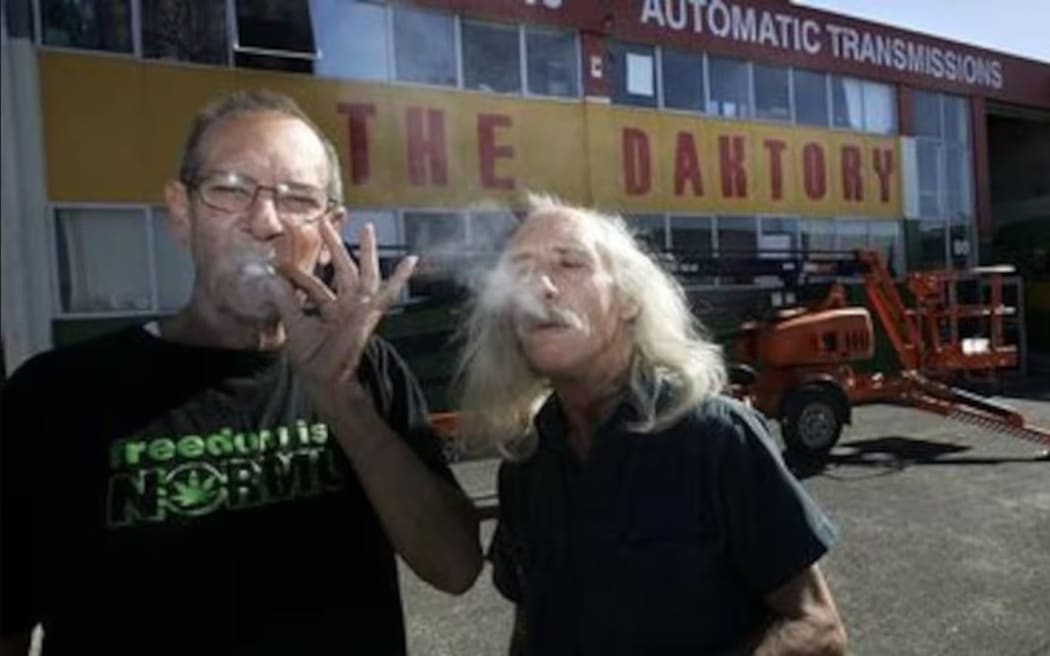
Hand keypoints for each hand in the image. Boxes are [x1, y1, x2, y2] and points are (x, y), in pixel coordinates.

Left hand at [270, 219, 416, 411]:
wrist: (326, 380)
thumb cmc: (312, 361)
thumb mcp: (294, 326)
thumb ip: (285, 302)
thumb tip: (270, 277)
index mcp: (330, 311)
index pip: (313, 285)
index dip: (295, 272)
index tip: (277, 260)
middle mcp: (347, 307)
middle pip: (342, 270)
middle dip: (335, 246)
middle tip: (326, 222)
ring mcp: (360, 309)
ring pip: (364, 273)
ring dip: (365, 251)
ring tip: (367, 228)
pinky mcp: (369, 313)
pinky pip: (388, 293)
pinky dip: (400, 278)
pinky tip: (412, 260)